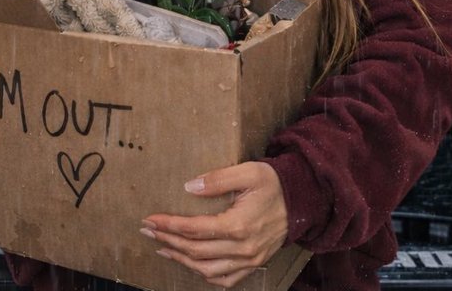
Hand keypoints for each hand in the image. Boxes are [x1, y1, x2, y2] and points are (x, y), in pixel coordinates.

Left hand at [140, 162, 287, 288]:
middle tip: (147, 231)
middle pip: (196, 250)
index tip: (150, 219)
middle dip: (167, 241)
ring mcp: (250, 259)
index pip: (193, 229)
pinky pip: (226, 279)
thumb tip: (190, 187)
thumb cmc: (274, 184)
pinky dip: (206, 275)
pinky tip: (191, 264)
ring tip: (162, 248)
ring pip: (207, 269)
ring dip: (181, 260)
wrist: (303, 201)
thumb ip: (217, 179)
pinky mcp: (254, 263)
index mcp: (239, 226)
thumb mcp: (248, 172)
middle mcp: (243, 248)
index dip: (168, 225)